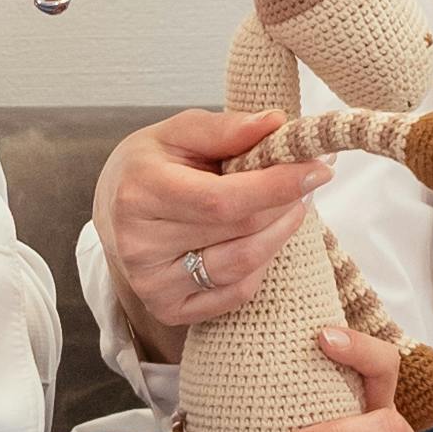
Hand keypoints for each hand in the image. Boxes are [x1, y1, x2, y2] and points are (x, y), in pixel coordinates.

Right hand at [97, 106, 315, 356]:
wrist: (115, 211)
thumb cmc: (151, 166)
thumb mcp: (178, 132)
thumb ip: (226, 128)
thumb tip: (277, 122)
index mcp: (140, 193)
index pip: (221, 199)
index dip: (277, 186)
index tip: (318, 168)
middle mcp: (140, 245)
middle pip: (239, 230)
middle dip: (284, 203)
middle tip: (306, 180)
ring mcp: (153, 284)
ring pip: (244, 266)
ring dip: (279, 234)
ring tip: (289, 207)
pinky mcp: (169, 309)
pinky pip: (237, 293)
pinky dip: (261, 264)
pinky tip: (261, 238)